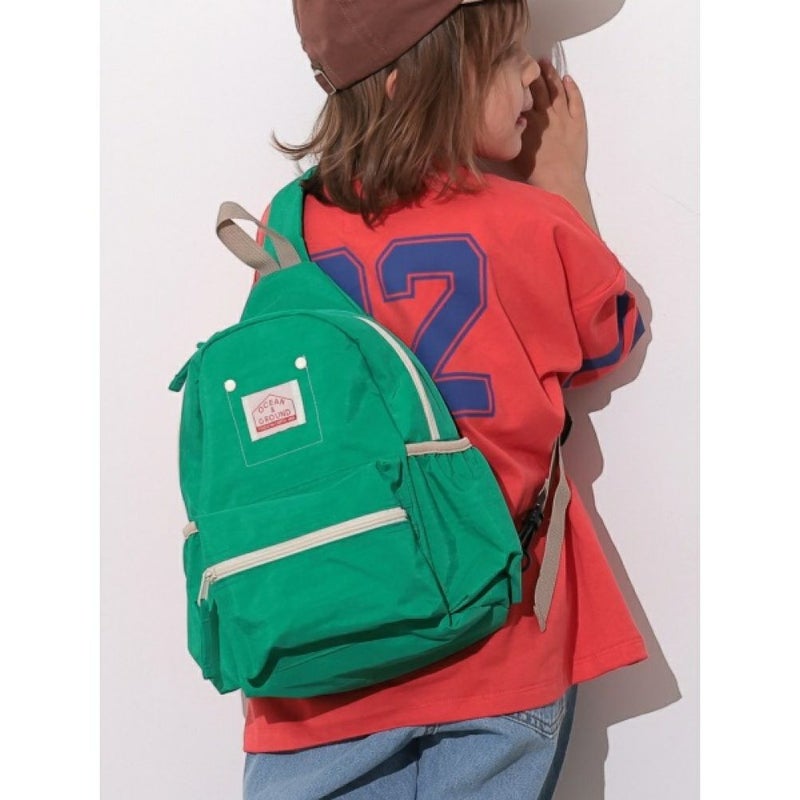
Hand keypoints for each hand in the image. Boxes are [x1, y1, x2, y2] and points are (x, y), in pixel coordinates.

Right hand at [511, 61, 598, 233]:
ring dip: (551, 75)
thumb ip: (507, 135)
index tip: (513, 73)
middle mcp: (544, 113)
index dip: (517, 82)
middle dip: (533, 73)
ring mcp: (563, 116)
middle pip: (538, 87)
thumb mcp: (512, 153)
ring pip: (556, 89)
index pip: (521, 94)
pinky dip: (572, 88)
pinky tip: (568, 79)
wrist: (558, 182)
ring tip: (546, 64)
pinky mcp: (579, 122)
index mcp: (527, 120)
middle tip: (529, 62)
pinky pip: (576, 99)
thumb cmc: (533, 173)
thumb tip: (499, 125)